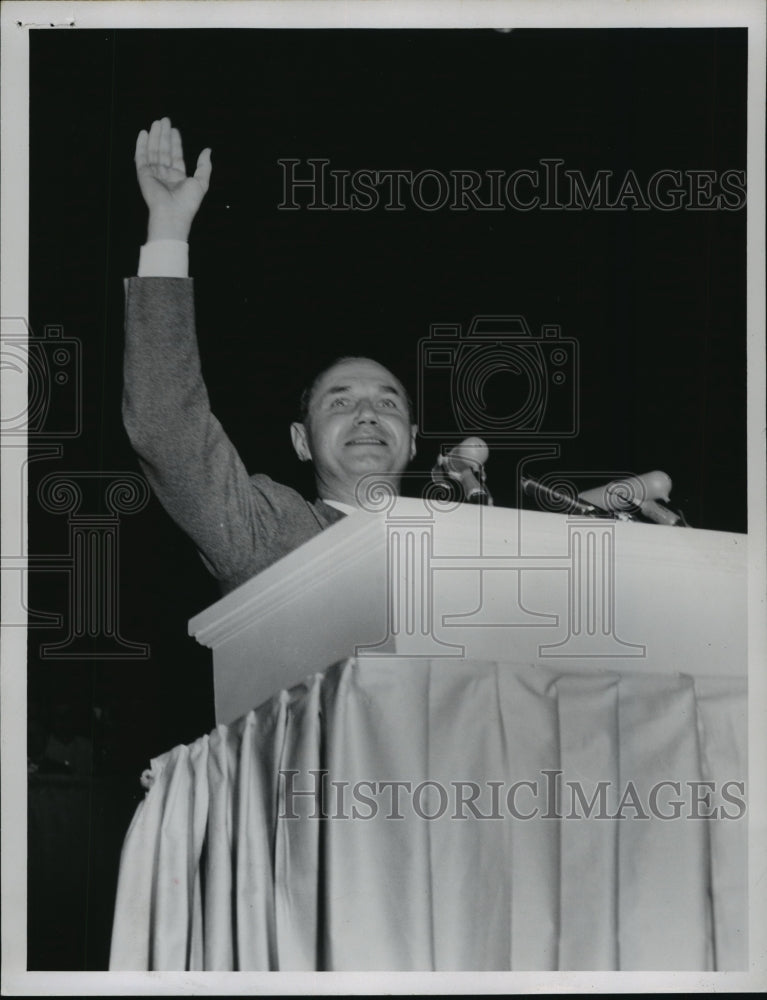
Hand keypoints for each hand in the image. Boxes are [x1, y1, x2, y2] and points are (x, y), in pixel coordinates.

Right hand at [135, 117, 211, 240]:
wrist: (172, 213)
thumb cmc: (188, 202)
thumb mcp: (202, 182)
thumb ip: (204, 166)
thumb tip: (208, 150)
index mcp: (178, 178)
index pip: (176, 156)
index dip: (175, 142)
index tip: (174, 129)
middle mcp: (165, 175)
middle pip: (164, 150)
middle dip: (164, 135)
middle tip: (165, 120)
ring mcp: (153, 174)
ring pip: (153, 151)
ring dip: (154, 136)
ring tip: (157, 122)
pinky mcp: (143, 174)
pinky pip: (141, 157)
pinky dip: (141, 145)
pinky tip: (143, 133)